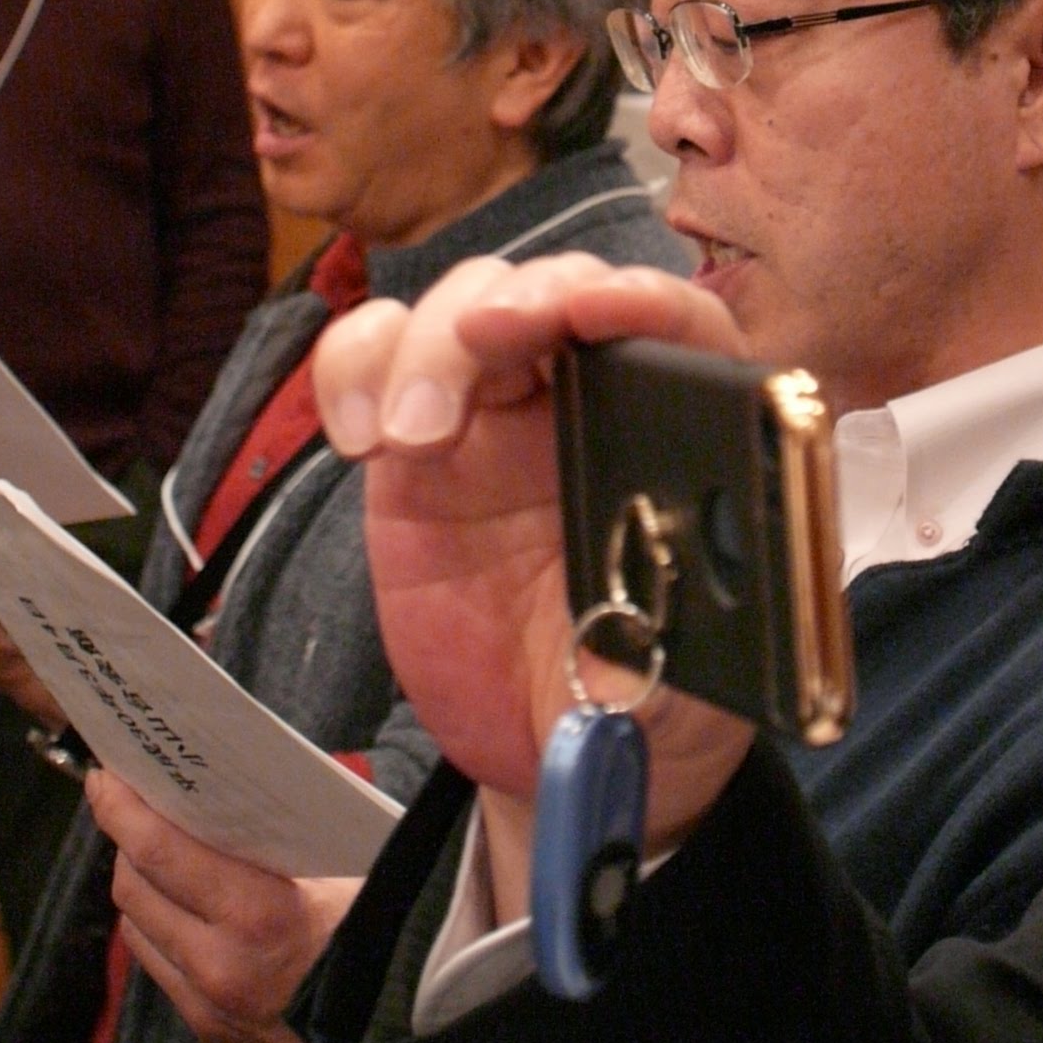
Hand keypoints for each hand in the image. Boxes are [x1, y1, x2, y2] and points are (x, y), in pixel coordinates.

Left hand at [90, 771, 349, 1042]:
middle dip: (128, 840)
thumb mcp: (356, 872)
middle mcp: (220, 971)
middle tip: (135, 803)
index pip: (159, 851)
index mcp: (258, 921)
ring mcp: (211, 1011)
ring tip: (160, 852)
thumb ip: (293, 836)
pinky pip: (165, 969)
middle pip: (134, 889)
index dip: (121, 808)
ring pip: (139, 932)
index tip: (106, 776)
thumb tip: (239, 785)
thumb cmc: (398, 943)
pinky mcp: (213, 1035)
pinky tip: (190, 908)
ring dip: (143, 887)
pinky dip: (164, 930)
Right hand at [310, 253, 758, 923]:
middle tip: (489, 334)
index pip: (681, 326)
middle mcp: (593, 400)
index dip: (644, 299)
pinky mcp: (414, 445)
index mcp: (682, 436)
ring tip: (415, 440)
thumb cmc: (647, 702)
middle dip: (525, 295)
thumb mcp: (688, 685)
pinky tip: (363, 444)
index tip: (598, 311)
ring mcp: (498, 413)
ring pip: (464, 304)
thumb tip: (669, 570)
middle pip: (560, 288)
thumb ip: (681, 633)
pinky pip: (374, 356)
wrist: (550, 754)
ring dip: (432, 345)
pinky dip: (354, 369)